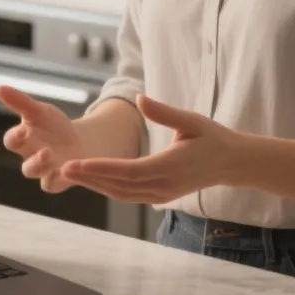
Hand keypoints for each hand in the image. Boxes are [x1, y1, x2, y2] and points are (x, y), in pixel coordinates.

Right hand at [0, 85, 87, 192]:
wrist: (80, 141)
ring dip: (45, 169)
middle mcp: (31, 159)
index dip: (16, 137)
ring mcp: (45, 172)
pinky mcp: (58, 181)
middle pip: (26, 167)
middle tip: (46, 151)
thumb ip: (20, 102)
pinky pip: (53, 184)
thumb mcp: (41, 111)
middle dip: (35, 161)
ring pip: (40, 178)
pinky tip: (67, 170)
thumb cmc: (55, 126)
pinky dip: (59, 179)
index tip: (24, 130)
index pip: (12, 141)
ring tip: (55, 158)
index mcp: (24, 141)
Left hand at [61, 94, 241, 203]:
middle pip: (119, 186)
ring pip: (122, 194)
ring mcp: (162, 194)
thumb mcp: (191, 120)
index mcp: (170, 166)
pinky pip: (129, 195)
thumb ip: (164, 112)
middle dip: (90, 178)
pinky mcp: (161, 196)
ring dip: (96, 185)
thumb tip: (139, 98)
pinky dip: (109, 188)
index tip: (76, 164)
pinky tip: (92, 180)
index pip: (127, 171)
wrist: (232, 163)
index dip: (100, 169)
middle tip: (62, 168)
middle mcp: (164, 185)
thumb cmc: (212, 137)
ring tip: (71, 174)